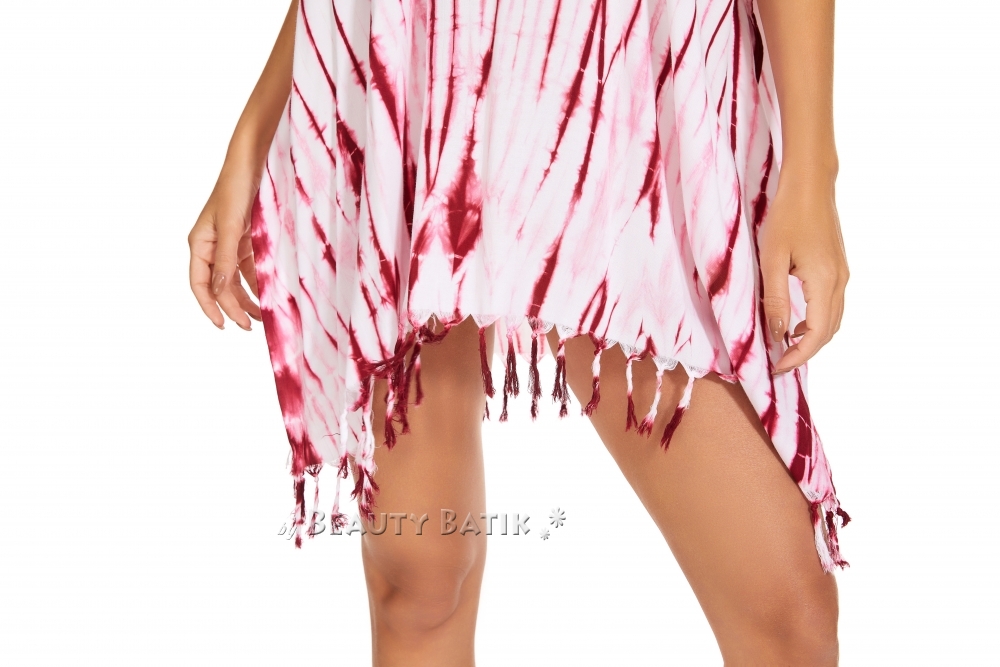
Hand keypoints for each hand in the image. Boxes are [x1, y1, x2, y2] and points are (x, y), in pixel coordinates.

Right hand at [188, 166, 261, 330]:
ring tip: (260, 316)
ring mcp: (228, 244)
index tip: (224, 325)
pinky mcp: (245, 240)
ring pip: (234, 280)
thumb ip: (226, 260)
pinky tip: (266, 294)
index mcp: (200, 244)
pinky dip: (256, 282)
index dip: (210, 307)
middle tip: (249, 326)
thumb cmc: (236, 189)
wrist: (251, 163)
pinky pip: (248, 268)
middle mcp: (211, 247)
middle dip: (232, 307)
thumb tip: (220, 292)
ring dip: (245, 298)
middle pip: (218, 286)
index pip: (199, 284)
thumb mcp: (230, 226)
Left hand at [759, 169, 848, 374]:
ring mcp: (843, 275)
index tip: (777, 368)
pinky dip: (817, 322)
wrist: (811, 185)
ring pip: (833, 320)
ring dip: (812, 338)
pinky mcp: (838, 268)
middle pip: (829, 332)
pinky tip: (795, 321)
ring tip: (784, 346)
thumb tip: (777, 335)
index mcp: (825, 283)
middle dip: (805, 352)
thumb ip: (776, 299)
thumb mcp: (772, 260)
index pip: (816, 335)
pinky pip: (832, 306)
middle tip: (778, 362)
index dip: (798, 357)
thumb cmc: (787, 218)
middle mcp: (840, 282)